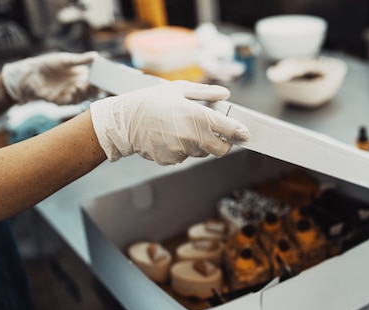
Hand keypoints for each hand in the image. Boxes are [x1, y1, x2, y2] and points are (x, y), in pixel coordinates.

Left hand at [2, 51, 98, 104]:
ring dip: (86, 93)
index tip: (108, 80)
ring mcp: (71, 95)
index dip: (103, 82)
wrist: (31, 73)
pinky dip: (75, 96)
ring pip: (83, 98)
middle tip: (99, 84)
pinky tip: (76, 88)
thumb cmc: (48, 65)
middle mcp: (78, 87)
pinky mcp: (62, 101)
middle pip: (92, 92)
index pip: (96, 82)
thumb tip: (96, 55)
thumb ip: (81, 60)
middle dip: (96, 89)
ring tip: (86, 84)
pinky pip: (72, 101)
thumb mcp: (66, 60)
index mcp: (82, 77)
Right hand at [89, 80, 249, 164]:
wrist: (124, 122)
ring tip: (182, 128)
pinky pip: (185, 156)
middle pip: (220, 149)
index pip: (227, 129)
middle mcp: (192, 137)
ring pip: (201, 153)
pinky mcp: (172, 160)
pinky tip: (170, 136)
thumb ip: (206, 93)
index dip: (239, 132)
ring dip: (199, 144)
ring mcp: (181, 151)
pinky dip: (182, 149)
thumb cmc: (150, 102)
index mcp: (196, 116)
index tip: (244, 134)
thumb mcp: (178, 90)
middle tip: (216, 133)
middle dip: (222, 143)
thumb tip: (225, 94)